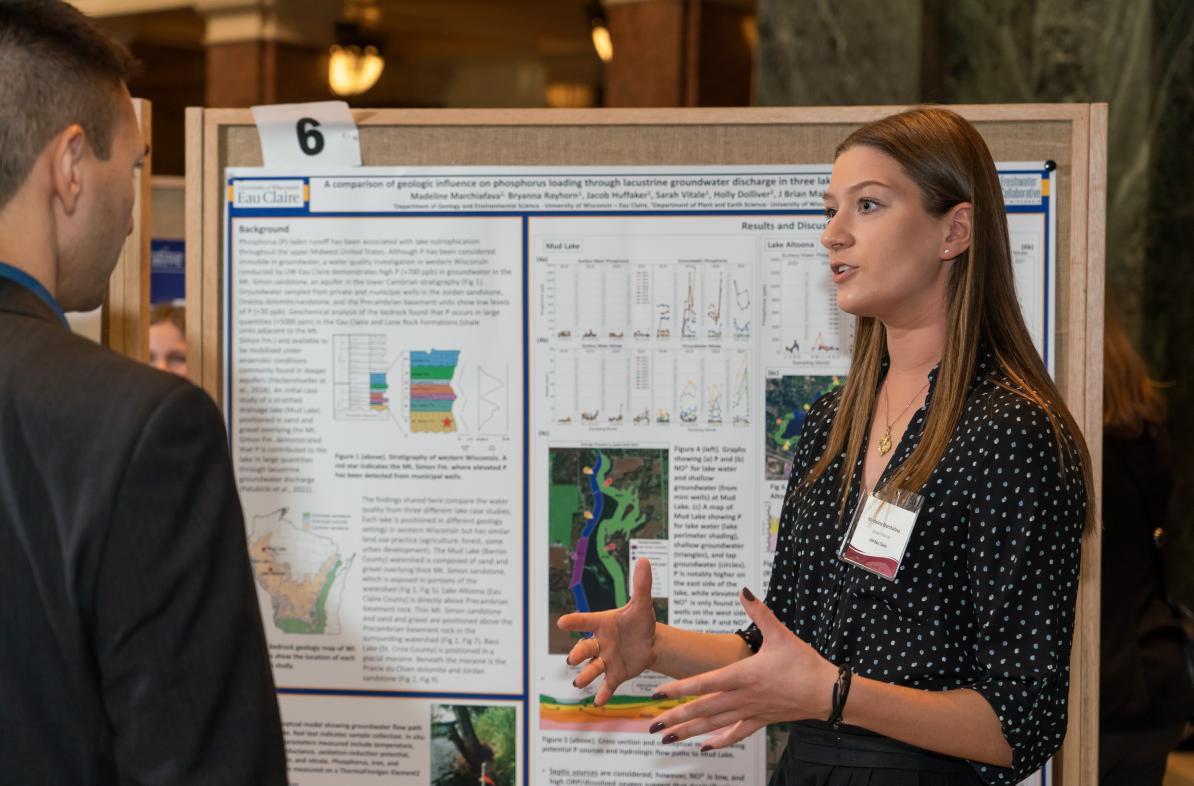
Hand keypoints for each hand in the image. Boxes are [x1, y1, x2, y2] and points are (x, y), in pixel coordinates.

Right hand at [556, 557, 658, 705]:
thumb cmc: (639, 621)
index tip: (562, 622)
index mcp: (603, 623)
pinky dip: (603, 694)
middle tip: (572, 660)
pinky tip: (598, 702)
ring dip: (585, 675)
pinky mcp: (615, 675)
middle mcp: (600, 643)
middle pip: (585, 648)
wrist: (650, 642)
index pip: (586, 621)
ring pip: (592, 668)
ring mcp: (606, 660)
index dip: (575, 622)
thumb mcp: (642, 604)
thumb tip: (645, 560)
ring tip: (578, 683)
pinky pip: (607, 685)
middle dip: (577, 654)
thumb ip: (641, 585)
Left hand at [646, 588, 836, 749]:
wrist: (828, 692)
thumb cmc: (805, 663)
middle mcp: (744, 697)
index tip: (658, 694)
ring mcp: (751, 711)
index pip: (706, 683)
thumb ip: (760, 613)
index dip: (680, 689)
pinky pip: (736, 734)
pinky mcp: (761, 721)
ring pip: (715, 725)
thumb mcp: (781, 634)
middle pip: (704, 709)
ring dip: (690, 732)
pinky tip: (704, 746)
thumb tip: (744, 592)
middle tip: (653, 725)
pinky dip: (719, 740)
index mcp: (745, 675)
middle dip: (677, 717)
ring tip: (668, 738)